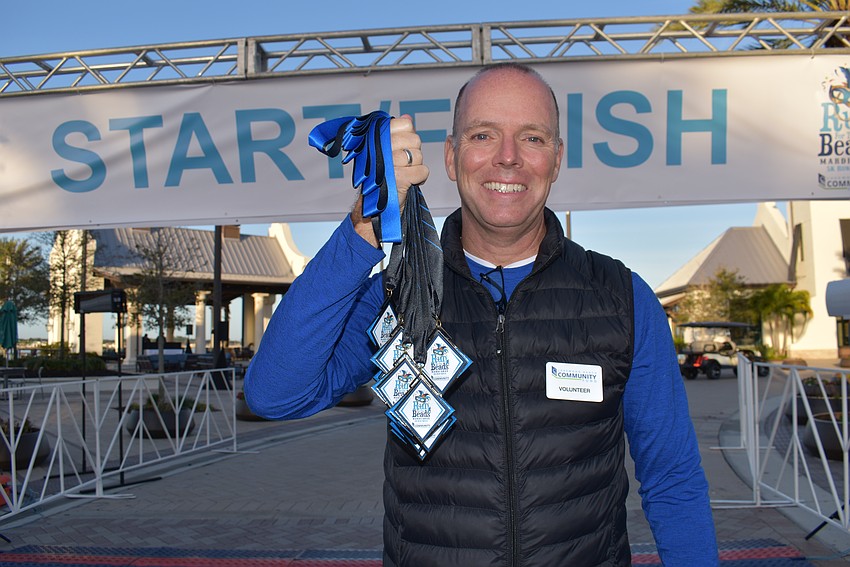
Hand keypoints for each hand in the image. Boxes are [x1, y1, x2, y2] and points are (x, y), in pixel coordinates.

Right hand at [352, 115, 428, 245]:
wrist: (371, 207)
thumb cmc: (378, 178)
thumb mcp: (384, 152)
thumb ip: (397, 134)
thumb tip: (407, 118)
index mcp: (376, 137)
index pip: (405, 124)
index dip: (409, 137)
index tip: (402, 148)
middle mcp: (380, 147)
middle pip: (415, 140)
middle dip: (414, 154)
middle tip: (404, 164)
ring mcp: (388, 162)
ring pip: (419, 156)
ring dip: (416, 168)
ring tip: (404, 174)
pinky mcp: (397, 178)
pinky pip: (423, 171)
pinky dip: (419, 179)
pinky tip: (408, 182)